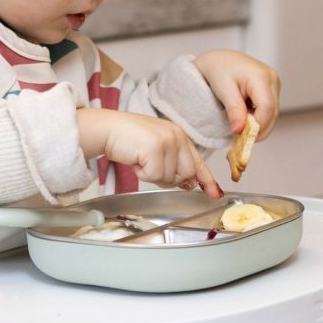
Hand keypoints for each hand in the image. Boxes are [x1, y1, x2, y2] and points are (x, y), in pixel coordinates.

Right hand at [77, 109, 222, 197]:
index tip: (215, 194)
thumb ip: (174, 164)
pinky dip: (142, 175)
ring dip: (153, 176)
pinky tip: (135, 161)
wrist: (106, 129)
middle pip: (186, 174)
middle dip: (169, 179)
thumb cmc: (127, 138)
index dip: (207, 179)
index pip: (198, 162)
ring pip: (171, 178)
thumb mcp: (156, 149)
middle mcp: (176, 136)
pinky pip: (155, 176)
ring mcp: (167, 141)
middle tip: (149, 168)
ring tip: (140, 160)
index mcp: (179, 135)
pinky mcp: (155, 148)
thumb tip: (189, 184)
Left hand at [193, 50, 280, 139]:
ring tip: (239, 126)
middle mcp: (273, 79)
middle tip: (239, 137)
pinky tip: (244, 118)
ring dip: (258, 125)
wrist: (218, 60)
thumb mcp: (223, 89)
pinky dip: (257, 118)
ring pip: (273, 114)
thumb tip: (240, 130)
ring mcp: (274, 85)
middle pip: (273, 113)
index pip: (267, 107)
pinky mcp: (271, 90)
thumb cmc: (218, 70)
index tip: (241, 135)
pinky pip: (268, 110)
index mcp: (261, 76)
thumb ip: (234, 110)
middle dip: (258, 129)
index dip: (256, 125)